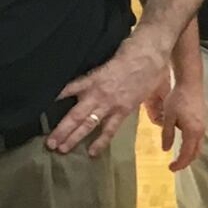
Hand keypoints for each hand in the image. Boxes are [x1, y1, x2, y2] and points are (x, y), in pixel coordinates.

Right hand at [52, 39, 167, 155]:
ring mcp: (100, 92)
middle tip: (56, 149)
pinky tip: (48, 99)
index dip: (98, 143)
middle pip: (86, 125)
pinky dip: (61, 92)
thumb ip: (152, 106)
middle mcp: (109, 104)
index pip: (108, 130)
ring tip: (52, 139)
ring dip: (63, 127)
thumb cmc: (155, 70)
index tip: (89, 154)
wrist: (150, 52)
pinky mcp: (94, 77)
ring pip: (77, 114)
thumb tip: (159, 117)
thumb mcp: (155, 93)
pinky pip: (74, 86)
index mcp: (124, 108)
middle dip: (70, 138)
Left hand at [157, 79, 205, 170]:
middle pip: (195, 153)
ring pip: (198, 147)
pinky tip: (184, 144)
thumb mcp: (168, 117)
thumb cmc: (178, 98)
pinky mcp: (202, 122)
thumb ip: (167, 134)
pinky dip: (192, 146)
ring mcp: (203, 127)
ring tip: (179, 158)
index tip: (170, 168)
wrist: (190, 83)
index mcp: (192, 132)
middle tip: (174, 166)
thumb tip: (165, 149)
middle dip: (186, 162)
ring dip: (190, 155)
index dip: (179, 164)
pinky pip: (199, 140)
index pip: (187, 154)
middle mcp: (200, 132)